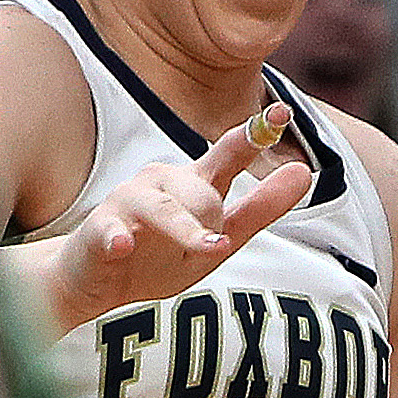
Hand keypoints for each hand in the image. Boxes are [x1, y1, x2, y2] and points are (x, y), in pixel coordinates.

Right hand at [44, 107, 311, 329]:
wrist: (92, 284)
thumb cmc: (155, 259)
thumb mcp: (217, 242)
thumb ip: (258, 209)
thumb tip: (305, 171)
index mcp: (192, 184)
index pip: (228, 155)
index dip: (254, 134)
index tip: (281, 113)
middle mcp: (161, 181)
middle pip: (204, 196)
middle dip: (210, 227)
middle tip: (196, 253)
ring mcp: (127, 202)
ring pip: (167, 209)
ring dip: (186, 231)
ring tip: (208, 249)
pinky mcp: (99, 229)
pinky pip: (112, 229)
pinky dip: (118, 237)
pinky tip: (124, 246)